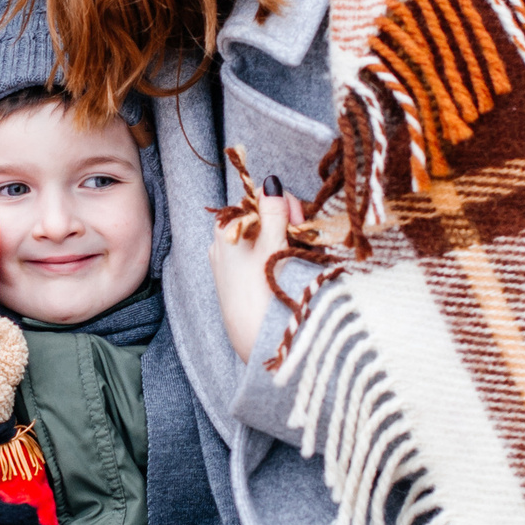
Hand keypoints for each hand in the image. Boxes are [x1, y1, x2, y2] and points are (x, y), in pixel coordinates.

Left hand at [212, 178, 298, 362]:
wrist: (256, 341)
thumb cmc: (263, 290)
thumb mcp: (273, 244)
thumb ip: (273, 211)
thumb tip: (271, 182)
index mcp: (226, 229)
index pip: (258, 197)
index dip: (283, 204)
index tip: (300, 222)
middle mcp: (222, 243)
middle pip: (260, 217)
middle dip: (286, 223)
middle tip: (303, 239)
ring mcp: (227, 263)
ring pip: (261, 237)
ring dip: (283, 239)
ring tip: (297, 255)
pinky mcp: (236, 282)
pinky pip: (257, 257)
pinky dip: (275, 256)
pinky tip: (286, 269)